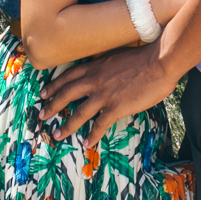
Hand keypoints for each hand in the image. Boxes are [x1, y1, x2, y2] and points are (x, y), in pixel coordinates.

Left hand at [38, 43, 179, 145]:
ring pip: (78, 112)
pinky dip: (92, 135)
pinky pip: (99, 124)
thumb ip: (106, 65)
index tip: (44, 92)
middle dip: (52, 105)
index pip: (68, 76)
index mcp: (95, 66)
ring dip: (66, 125)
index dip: (54, 85)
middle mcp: (95, 80)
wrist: (158, 62)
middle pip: (66, 94)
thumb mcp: (117, 55)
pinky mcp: (116, 107)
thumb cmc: (143, 57)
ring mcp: (104, 94)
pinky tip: (86, 143)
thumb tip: (103, 71)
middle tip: (42, 115)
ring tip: (57, 135)